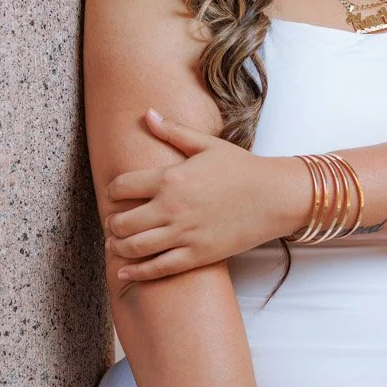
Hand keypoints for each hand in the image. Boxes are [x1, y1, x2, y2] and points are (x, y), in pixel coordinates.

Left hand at [105, 111, 308, 280]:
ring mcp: (183, 234)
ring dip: (118, 247)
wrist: (274, 197)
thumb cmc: (242, 168)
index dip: (111, 191)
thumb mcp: (207, 145)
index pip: (121, 187)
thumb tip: (148, 114)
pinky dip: (136, 272)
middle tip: (113, 222)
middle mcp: (171, 208)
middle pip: (122, 221)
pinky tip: (124, 271)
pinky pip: (158, 268)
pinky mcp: (196, 256)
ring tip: (116, 244)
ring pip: (134, 247)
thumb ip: (173, 132)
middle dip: (112, 222)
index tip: (113, 194)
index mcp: (170, 178)